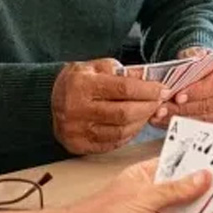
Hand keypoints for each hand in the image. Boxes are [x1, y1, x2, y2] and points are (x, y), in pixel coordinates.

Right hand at [52, 59, 169, 153]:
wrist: (50, 99)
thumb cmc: (78, 81)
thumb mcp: (96, 67)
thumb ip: (123, 72)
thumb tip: (150, 79)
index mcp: (82, 84)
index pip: (123, 89)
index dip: (147, 90)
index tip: (162, 90)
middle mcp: (76, 108)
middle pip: (124, 113)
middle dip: (148, 107)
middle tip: (159, 102)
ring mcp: (76, 130)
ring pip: (120, 131)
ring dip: (141, 122)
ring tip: (147, 113)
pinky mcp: (78, 145)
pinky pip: (111, 143)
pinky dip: (128, 135)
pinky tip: (134, 125)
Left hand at [149, 47, 212, 127]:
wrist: (207, 69)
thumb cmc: (201, 62)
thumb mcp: (196, 53)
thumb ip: (193, 56)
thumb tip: (192, 59)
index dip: (196, 92)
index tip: (178, 96)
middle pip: (209, 104)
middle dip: (183, 108)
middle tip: (164, 108)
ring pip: (204, 118)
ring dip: (180, 118)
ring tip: (162, 115)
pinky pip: (201, 126)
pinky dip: (182, 124)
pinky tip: (167, 120)